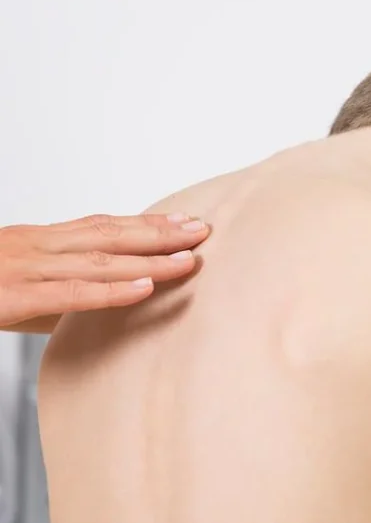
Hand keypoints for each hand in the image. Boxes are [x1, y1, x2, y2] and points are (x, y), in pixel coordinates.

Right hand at [0, 213, 209, 331]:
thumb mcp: (12, 281)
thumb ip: (56, 290)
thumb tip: (101, 302)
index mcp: (36, 239)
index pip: (101, 225)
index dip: (145, 222)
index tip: (181, 220)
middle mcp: (35, 247)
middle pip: (109, 234)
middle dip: (159, 233)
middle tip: (201, 231)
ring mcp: (25, 269)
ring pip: (100, 261)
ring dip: (149, 260)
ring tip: (188, 260)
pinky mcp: (13, 297)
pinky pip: (71, 294)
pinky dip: (111, 291)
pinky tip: (144, 289)